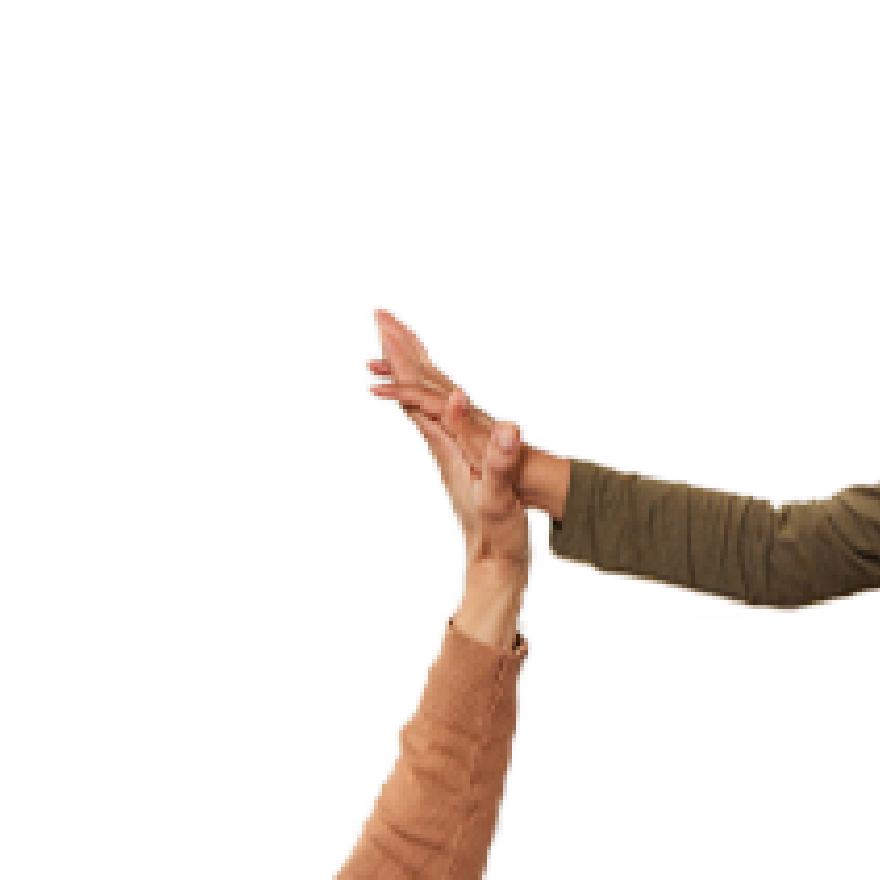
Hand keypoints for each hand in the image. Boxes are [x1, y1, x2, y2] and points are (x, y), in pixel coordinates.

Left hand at [371, 311, 536, 647]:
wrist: (495, 566)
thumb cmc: (497, 534)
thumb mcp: (500, 497)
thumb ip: (499, 462)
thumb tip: (501, 425)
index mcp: (447, 444)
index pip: (417, 391)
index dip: (403, 356)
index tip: (386, 323)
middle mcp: (441, 444)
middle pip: (411, 387)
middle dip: (397, 348)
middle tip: (378, 312)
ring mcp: (449, 451)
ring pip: (421, 399)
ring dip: (408, 366)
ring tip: (393, 339)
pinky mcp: (461, 460)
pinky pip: (437, 416)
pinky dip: (428, 393)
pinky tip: (429, 391)